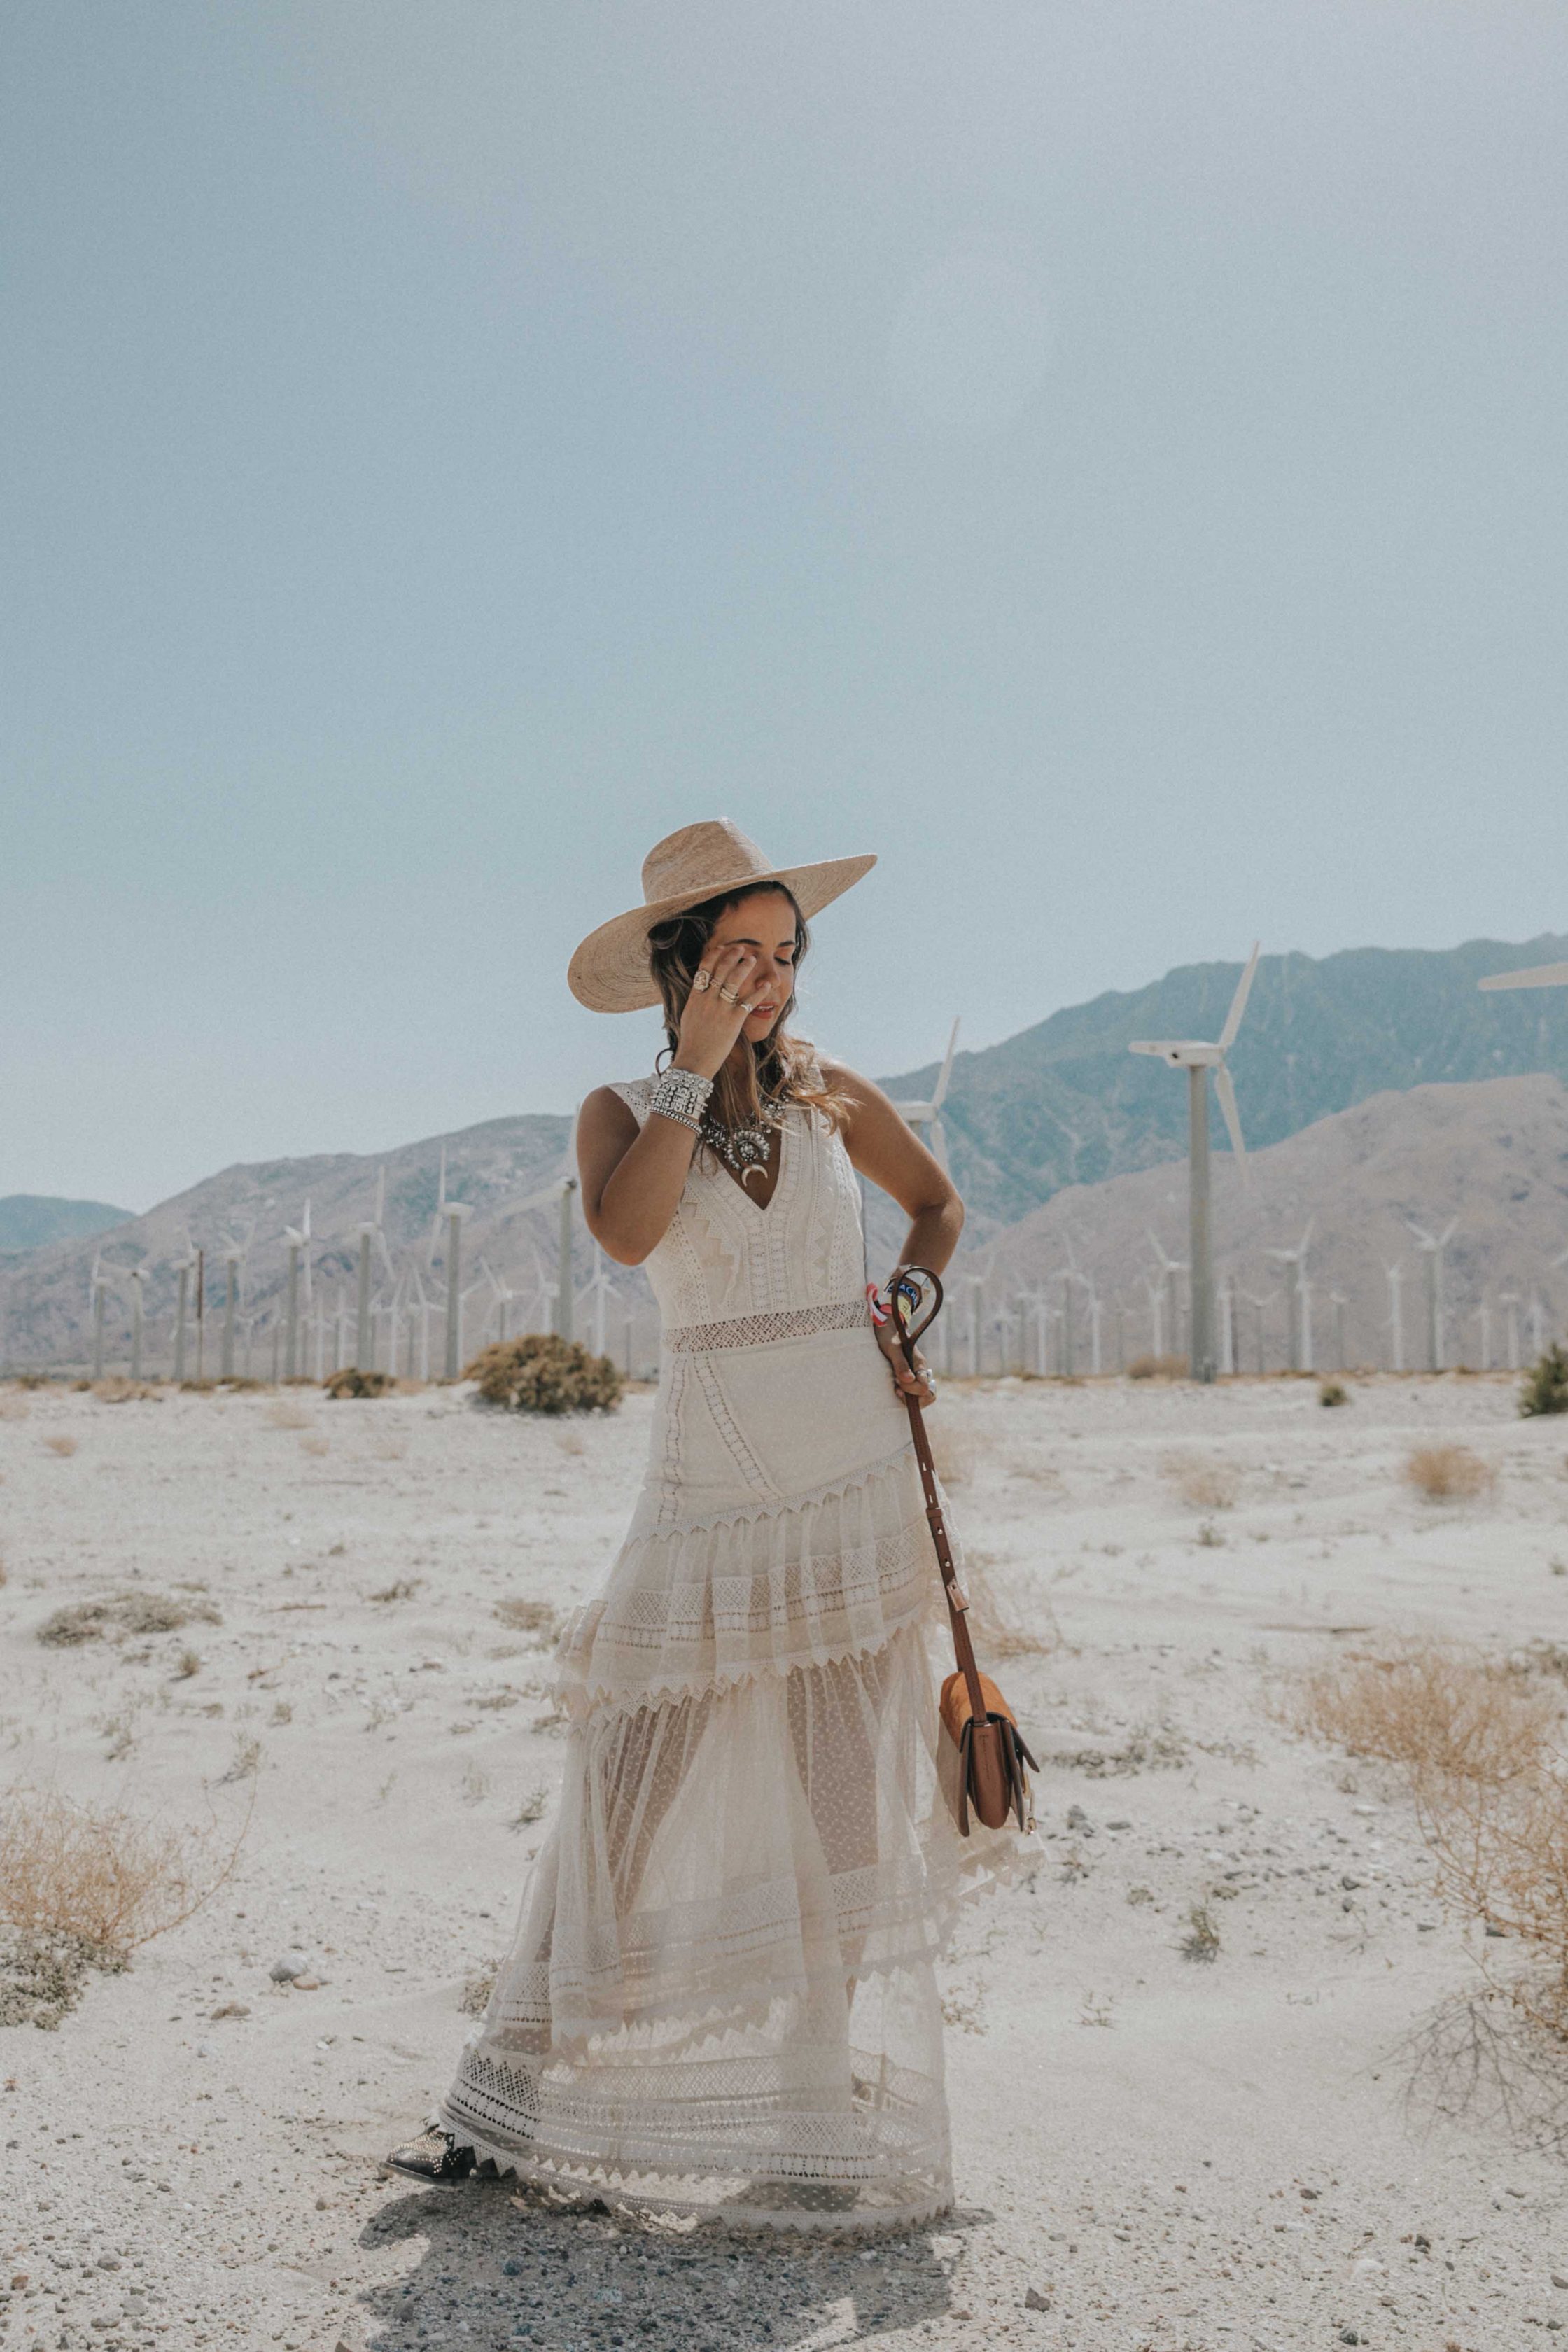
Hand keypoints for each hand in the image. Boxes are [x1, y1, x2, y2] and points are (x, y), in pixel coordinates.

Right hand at [673, 942, 765, 1078]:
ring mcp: (721, 1008)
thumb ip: (696, 1001)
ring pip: (734, 980)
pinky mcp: (734, 1019)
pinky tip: (766, 985)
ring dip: (745, 966)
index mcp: (695, 997)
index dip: (714, 955)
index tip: (721, 947)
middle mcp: (708, 999)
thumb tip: (699, 991)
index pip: (704, 968)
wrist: (695, 1060)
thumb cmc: (691, 1041)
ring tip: (752, 959)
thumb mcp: (688, 1016)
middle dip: (732, 955)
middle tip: (741, 947)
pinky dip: (758, 991)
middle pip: (721, 969)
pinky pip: (749, 1000)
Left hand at [875, 1317, 935, 1404]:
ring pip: (923, 1397)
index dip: (910, 1389)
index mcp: (920, 1365)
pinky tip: (896, 1389)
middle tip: (897, 1387)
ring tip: (896, 1388)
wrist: (888, 1330)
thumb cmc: (890, 1338)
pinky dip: (907, 1397)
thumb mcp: (893, 1349)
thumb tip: (909, 1380)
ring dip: (910, 1398)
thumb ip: (900, 1364)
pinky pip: (915, 1395)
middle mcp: (922, 1372)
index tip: (897, 1380)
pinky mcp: (911, 1380)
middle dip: (912, 1397)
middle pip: (928, 1395)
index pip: (924, 1387)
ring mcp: (917, 1377)